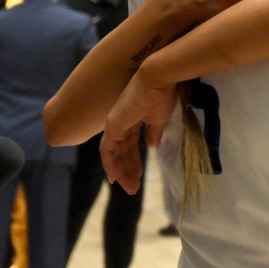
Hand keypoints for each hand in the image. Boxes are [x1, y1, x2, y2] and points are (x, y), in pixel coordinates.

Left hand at [101, 68, 176, 193]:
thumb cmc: (161, 95)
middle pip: (122, 152)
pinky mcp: (112, 127)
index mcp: (132, 119)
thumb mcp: (160, 118)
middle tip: (134, 188)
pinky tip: (116, 178)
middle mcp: (120, 123)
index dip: (133, 160)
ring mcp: (114, 125)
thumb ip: (154, 132)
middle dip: (128, 170)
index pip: (130, 144)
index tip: (137, 174)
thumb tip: (152, 146)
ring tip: (130, 188)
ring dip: (121, 172)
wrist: (157, 79)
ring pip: (114, 155)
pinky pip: (107, 152)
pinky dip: (110, 165)